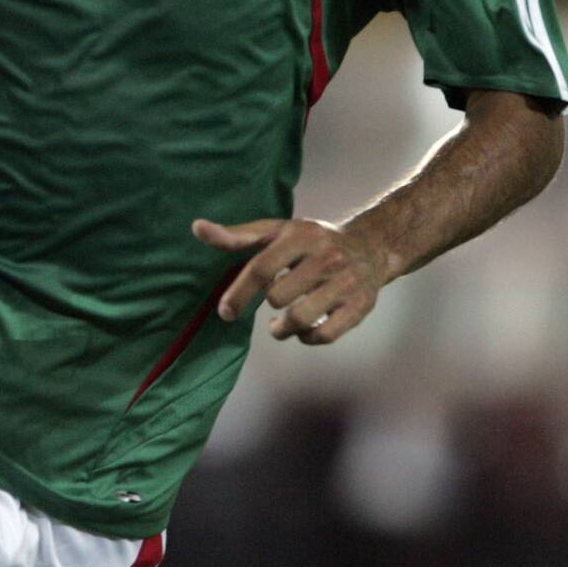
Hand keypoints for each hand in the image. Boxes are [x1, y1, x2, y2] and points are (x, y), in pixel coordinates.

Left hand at [191, 216, 388, 344]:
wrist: (370, 246)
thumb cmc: (311, 240)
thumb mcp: (277, 230)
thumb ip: (237, 235)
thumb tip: (196, 228)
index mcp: (301, 235)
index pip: (262, 267)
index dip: (239, 293)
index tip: (225, 312)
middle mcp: (326, 257)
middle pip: (279, 297)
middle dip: (269, 304)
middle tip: (272, 302)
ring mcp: (345, 283)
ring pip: (300, 320)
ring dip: (283, 328)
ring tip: (280, 323)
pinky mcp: (360, 307)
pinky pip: (324, 336)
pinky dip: (307, 338)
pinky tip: (303, 330)